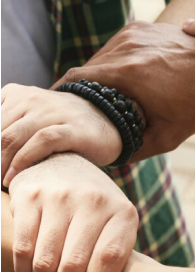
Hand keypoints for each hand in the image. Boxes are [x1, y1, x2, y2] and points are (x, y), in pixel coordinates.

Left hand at [1, 84, 121, 186]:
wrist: (107, 120)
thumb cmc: (62, 129)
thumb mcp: (30, 122)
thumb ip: (7, 131)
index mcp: (15, 94)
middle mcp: (31, 99)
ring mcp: (52, 112)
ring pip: (12, 136)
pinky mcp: (71, 128)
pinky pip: (42, 141)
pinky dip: (24, 160)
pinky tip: (14, 177)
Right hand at [8, 153, 137, 271]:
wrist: (65, 163)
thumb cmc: (95, 208)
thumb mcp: (116, 224)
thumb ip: (113, 256)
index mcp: (122, 212)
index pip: (108, 259)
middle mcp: (94, 201)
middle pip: (74, 265)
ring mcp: (61, 196)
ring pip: (45, 261)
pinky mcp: (30, 196)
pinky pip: (24, 248)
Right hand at [54, 21, 194, 159]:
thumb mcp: (170, 134)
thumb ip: (137, 148)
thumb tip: (112, 159)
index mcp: (128, 74)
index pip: (76, 80)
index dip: (65, 96)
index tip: (63, 111)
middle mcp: (125, 48)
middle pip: (85, 69)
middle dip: (83, 90)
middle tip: (88, 110)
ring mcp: (131, 34)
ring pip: (98, 57)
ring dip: (98, 76)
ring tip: (108, 96)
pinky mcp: (138, 28)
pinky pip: (114, 47)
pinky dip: (113, 63)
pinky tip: (125, 78)